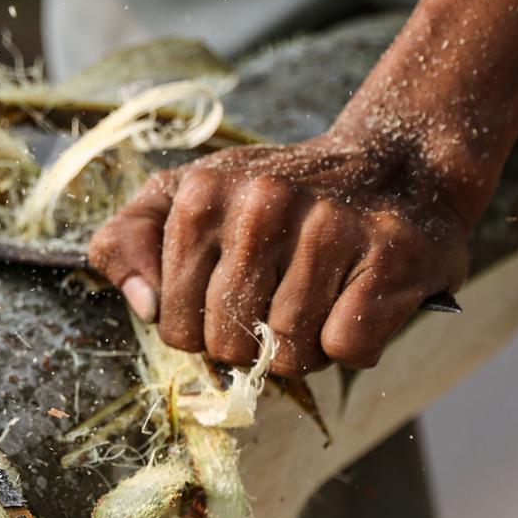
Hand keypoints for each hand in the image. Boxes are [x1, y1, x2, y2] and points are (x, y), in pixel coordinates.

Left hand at [89, 135, 469, 376]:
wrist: (391, 164)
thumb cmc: (268, 199)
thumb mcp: (178, 200)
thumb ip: (126, 243)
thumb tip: (145, 305)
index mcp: (201, 195)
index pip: (174, 325)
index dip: (200, 328)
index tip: (226, 296)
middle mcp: (264, 203)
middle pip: (230, 344)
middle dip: (249, 342)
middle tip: (275, 301)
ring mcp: (330, 226)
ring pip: (289, 353)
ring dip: (301, 348)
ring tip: (315, 300)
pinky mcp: (391, 254)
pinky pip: (345, 348)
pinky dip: (348, 345)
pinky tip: (353, 300)